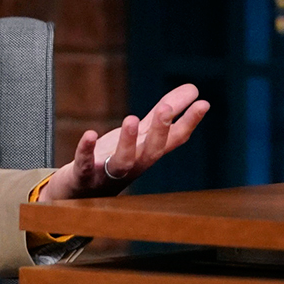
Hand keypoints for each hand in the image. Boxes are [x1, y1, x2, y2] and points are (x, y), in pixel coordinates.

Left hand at [41, 83, 210, 199]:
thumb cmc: (113, 161)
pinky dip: (87, 151)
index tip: (203, 104)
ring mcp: (108, 174)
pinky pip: (85, 166)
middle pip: (152, 152)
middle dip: (160, 132)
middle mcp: (133, 166)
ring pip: (123, 162)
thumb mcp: (140, 136)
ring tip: (132, 119)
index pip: (173, 139)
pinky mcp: (83, 177)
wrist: (79, 194)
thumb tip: (194, 89)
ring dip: (128, 143)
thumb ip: (164, 115)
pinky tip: (91, 135)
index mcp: (147, 153)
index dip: (189, 122)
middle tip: (166, 110)